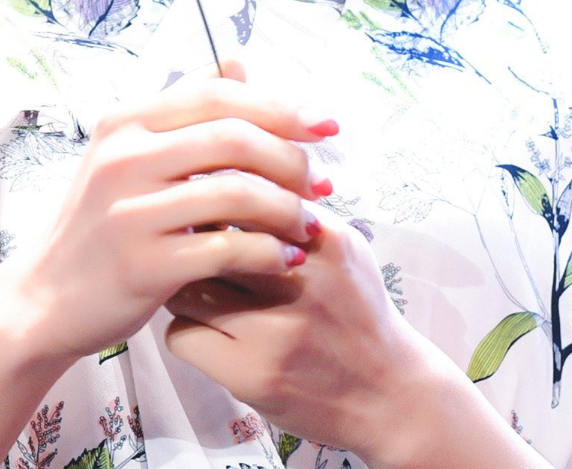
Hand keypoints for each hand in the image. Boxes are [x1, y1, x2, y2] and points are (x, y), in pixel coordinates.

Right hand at [0, 59, 332, 368]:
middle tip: (326, 182)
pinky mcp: (143, 264)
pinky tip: (286, 259)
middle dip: (293, 158)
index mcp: (127, 121)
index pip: (218, 94)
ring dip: (288, 208)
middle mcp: (125, 157)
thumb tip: (240, 59)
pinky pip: (227, 248)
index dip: (281, 105)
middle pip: (234, 137)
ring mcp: (131, 211)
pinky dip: (268, 252)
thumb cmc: (101, 223)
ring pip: (237, 192)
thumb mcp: (129, 154)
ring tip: (312, 224)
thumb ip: (185, 109)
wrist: (46, 299)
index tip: (327, 125)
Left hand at [163, 203, 431, 466]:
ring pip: (186, 287)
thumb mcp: (345, 248)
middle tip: (191, 248)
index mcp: (322, 239)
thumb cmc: (357, 313)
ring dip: (184, 286)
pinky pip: (181, 335)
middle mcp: (299, 280)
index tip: (206, 209)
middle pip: (209, 238)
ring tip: (200, 291)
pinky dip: (185, 331)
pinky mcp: (251, 374)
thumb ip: (298, 211)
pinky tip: (207, 332)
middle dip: (192, 241)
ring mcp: (273, 330)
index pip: (242, 195)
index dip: (214, 200)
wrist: (389, 395)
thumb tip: (233, 176)